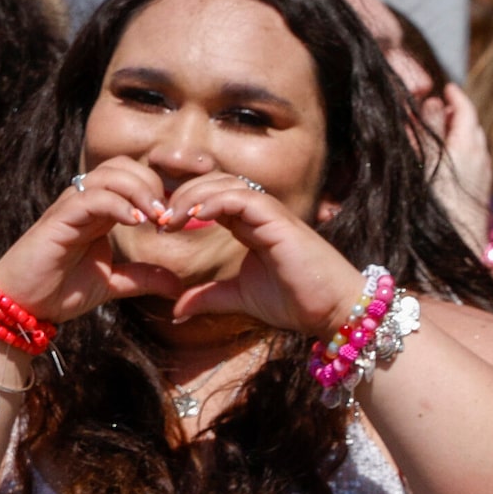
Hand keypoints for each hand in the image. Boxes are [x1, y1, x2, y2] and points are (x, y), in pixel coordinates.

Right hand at [0, 157, 188, 324]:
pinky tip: (134, 221)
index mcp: (97, 213)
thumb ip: (142, 278)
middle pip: (122, 166)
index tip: (174, 220)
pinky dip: (118, 204)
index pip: (131, 177)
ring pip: (108, 175)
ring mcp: (69, 209)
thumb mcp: (111, 283)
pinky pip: (92, 198)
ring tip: (155, 217)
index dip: (157, 190)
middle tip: (167, 216)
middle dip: (151, 184)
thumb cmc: (56, 293)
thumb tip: (177, 285)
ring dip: (139, 190)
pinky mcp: (57, 220)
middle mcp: (83, 204)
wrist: (22, 308)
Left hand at [160, 174, 376, 336]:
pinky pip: (244, 198)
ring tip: (171, 219)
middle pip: (214, 182)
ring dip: (193, 196)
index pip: (210, 197)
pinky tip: (196, 217)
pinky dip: (216, 201)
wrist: (332, 311)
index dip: (182, 204)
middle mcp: (259, 213)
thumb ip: (206, 298)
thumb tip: (175, 310)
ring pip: (227, 184)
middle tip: (160, 221)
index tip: (161, 227)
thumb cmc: (295, 301)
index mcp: (249, 225)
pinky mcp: (280, 221)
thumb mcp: (238, 298)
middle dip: (182, 195)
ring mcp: (271, 214)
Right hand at [428, 81, 492, 221]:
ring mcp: (483, 173)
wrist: (458, 243)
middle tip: (437, 108)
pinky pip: (473, 159)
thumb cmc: (434, 203)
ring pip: (473, 143)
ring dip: (458, 133)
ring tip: (438, 132)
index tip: (447, 87)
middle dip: (455, 114)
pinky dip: (461, 149)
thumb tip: (432, 102)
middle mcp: (480, 156)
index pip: (465, 110)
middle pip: (471, 125)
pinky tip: (446, 159)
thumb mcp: (424, 161)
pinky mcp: (480, 188)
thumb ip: (427, 130)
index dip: (456, 96)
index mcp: (466, 145)